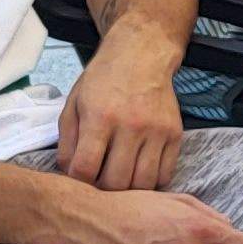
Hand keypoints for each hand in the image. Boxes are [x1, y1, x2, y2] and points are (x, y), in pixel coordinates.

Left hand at [54, 42, 184, 190]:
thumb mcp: (74, 104)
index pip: (85, 169)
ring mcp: (157, 131)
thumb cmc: (103, 80)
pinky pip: (165, 174)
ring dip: (129, 188)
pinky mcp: (175, 134)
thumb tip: (70, 174)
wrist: (141, 55)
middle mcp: (131, 126)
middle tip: (100, 179)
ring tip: (120, 176)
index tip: (80, 177)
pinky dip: (151, 180)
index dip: (78, 182)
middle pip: (116, 182)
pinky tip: (140, 169)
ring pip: (143, 183)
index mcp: (100, 118)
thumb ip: (67, 142)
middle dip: (103, 188)